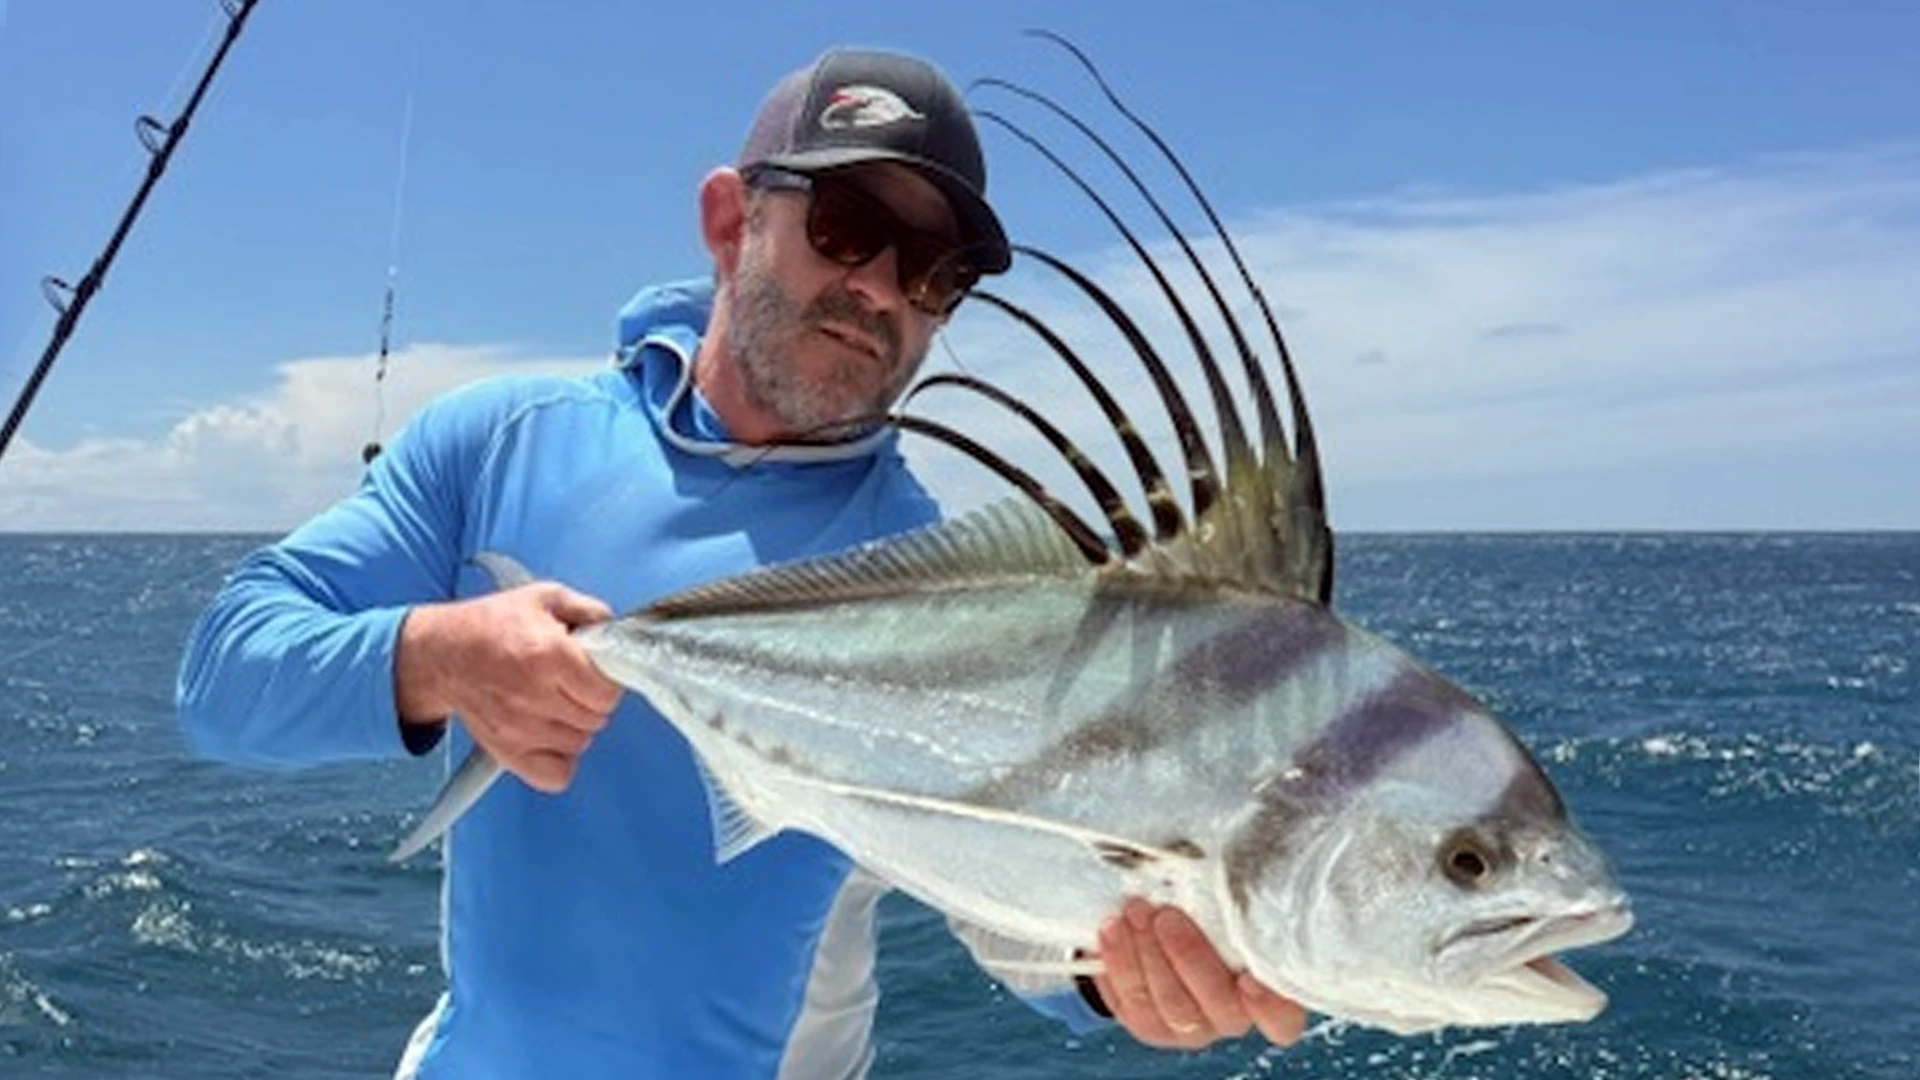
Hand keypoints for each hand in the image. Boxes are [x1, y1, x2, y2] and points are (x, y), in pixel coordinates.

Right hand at [396, 582, 620, 792]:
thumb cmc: (491, 624)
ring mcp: (519, 729)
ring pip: (580, 743)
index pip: (608, 690)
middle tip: (571, 683)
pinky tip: (550, 734)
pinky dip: (560, 760)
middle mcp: (534, 695)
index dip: (607, 680)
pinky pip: (556, 776)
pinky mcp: (507, 752)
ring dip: (575, 725)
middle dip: (591, 700)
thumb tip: (619, 632)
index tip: (593, 672)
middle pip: (597, 717)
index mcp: (548, 654)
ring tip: (554, 702)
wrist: (441, 653)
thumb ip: (590, 611)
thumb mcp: (545, 598)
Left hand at [1092, 897, 1305, 1050]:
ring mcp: (1191, 1026)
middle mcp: (1232, 1017)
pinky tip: (1111, 930)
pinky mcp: (1150, 1025)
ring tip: (1133, 910)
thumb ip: (1240, 892)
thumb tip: (1238, 862)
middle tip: (1166, 915)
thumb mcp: (1231, 893)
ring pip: (1170, 1006)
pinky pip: (1131, 1004)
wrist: (1163, 923)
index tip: (1251, 979)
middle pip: (1219, 1006)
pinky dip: (1119, 964)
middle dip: (1189, 957)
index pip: (1282, 1019)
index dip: (1270, 1006)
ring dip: (1147, 955)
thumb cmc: (1211, 906)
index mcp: (1268, 994)